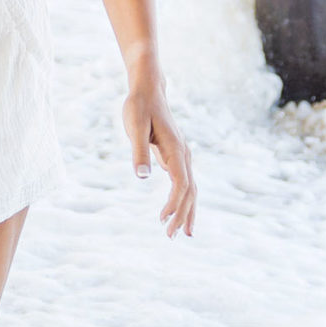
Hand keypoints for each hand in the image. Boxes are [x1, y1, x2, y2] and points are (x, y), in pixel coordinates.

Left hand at [124, 79, 196, 236]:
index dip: (174, 203)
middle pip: (189, 190)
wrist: (148, 89)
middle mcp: (184, 154)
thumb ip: (139, 151)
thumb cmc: (139, 106)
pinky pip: (185, 183)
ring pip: (191, 188)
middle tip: (171, 237)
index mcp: (175, 149)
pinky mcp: (176, 156)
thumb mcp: (134, 126)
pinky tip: (178, 212)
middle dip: (183, 215)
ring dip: (187, 211)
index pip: (180, 183)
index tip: (162, 219)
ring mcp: (182, 155)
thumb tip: (143, 177)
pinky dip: (184, 200)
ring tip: (184, 233)